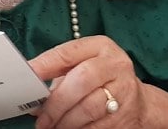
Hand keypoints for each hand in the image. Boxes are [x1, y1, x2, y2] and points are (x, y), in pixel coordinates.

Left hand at [30, 36, 145, 127]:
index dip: (45, 65)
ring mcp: (124, 91)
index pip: (68, 53)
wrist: (139, 102)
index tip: (28, 77)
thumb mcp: (83, 64)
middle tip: (41, 118)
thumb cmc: (101, 79)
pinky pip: (97, 126)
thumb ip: (58, 72)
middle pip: (81, 80)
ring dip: (66, 121)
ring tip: (52, 126)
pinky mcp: (126, 116)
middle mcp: (115, 65)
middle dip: (57, 101)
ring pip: (89, 108)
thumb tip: (33, 92)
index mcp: (100, 46)